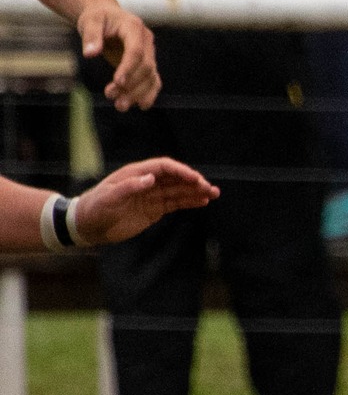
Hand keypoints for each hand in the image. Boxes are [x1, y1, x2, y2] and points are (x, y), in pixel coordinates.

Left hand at [68, 159, 216, 246]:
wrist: (86, 226)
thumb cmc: (95, 209)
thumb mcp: (109, 198)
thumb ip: (130, 187)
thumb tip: (151, 178)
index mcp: (136, 174)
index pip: (164, 168)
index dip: (181, 171)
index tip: (195, 179)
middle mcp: (146, 182)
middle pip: (175, 178)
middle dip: (194, 182)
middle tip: (210, 189)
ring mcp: (151, 196)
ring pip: (178, 191)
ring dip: (196, 192)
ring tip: (213, 194)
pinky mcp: (153, 210)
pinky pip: (175, 203)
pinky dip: (189, 202)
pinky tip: (202, 202)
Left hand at [77, 0, 158, 110]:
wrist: (105, 15)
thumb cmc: (97, 17)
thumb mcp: (89, 21)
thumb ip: (91, 36)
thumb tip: (90, 54)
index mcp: (134, 28)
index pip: (136, 51)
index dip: (128, 68)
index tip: (117, 83)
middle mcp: (146, 41)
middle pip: (146, 66)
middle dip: (131, 84)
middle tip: (110, 96)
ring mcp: (149, 52)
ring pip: (151, 76)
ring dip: (138, 93)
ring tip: (120, 106)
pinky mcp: (146, 62)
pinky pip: (153, 79)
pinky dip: (149, 93)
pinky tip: (141, 106)